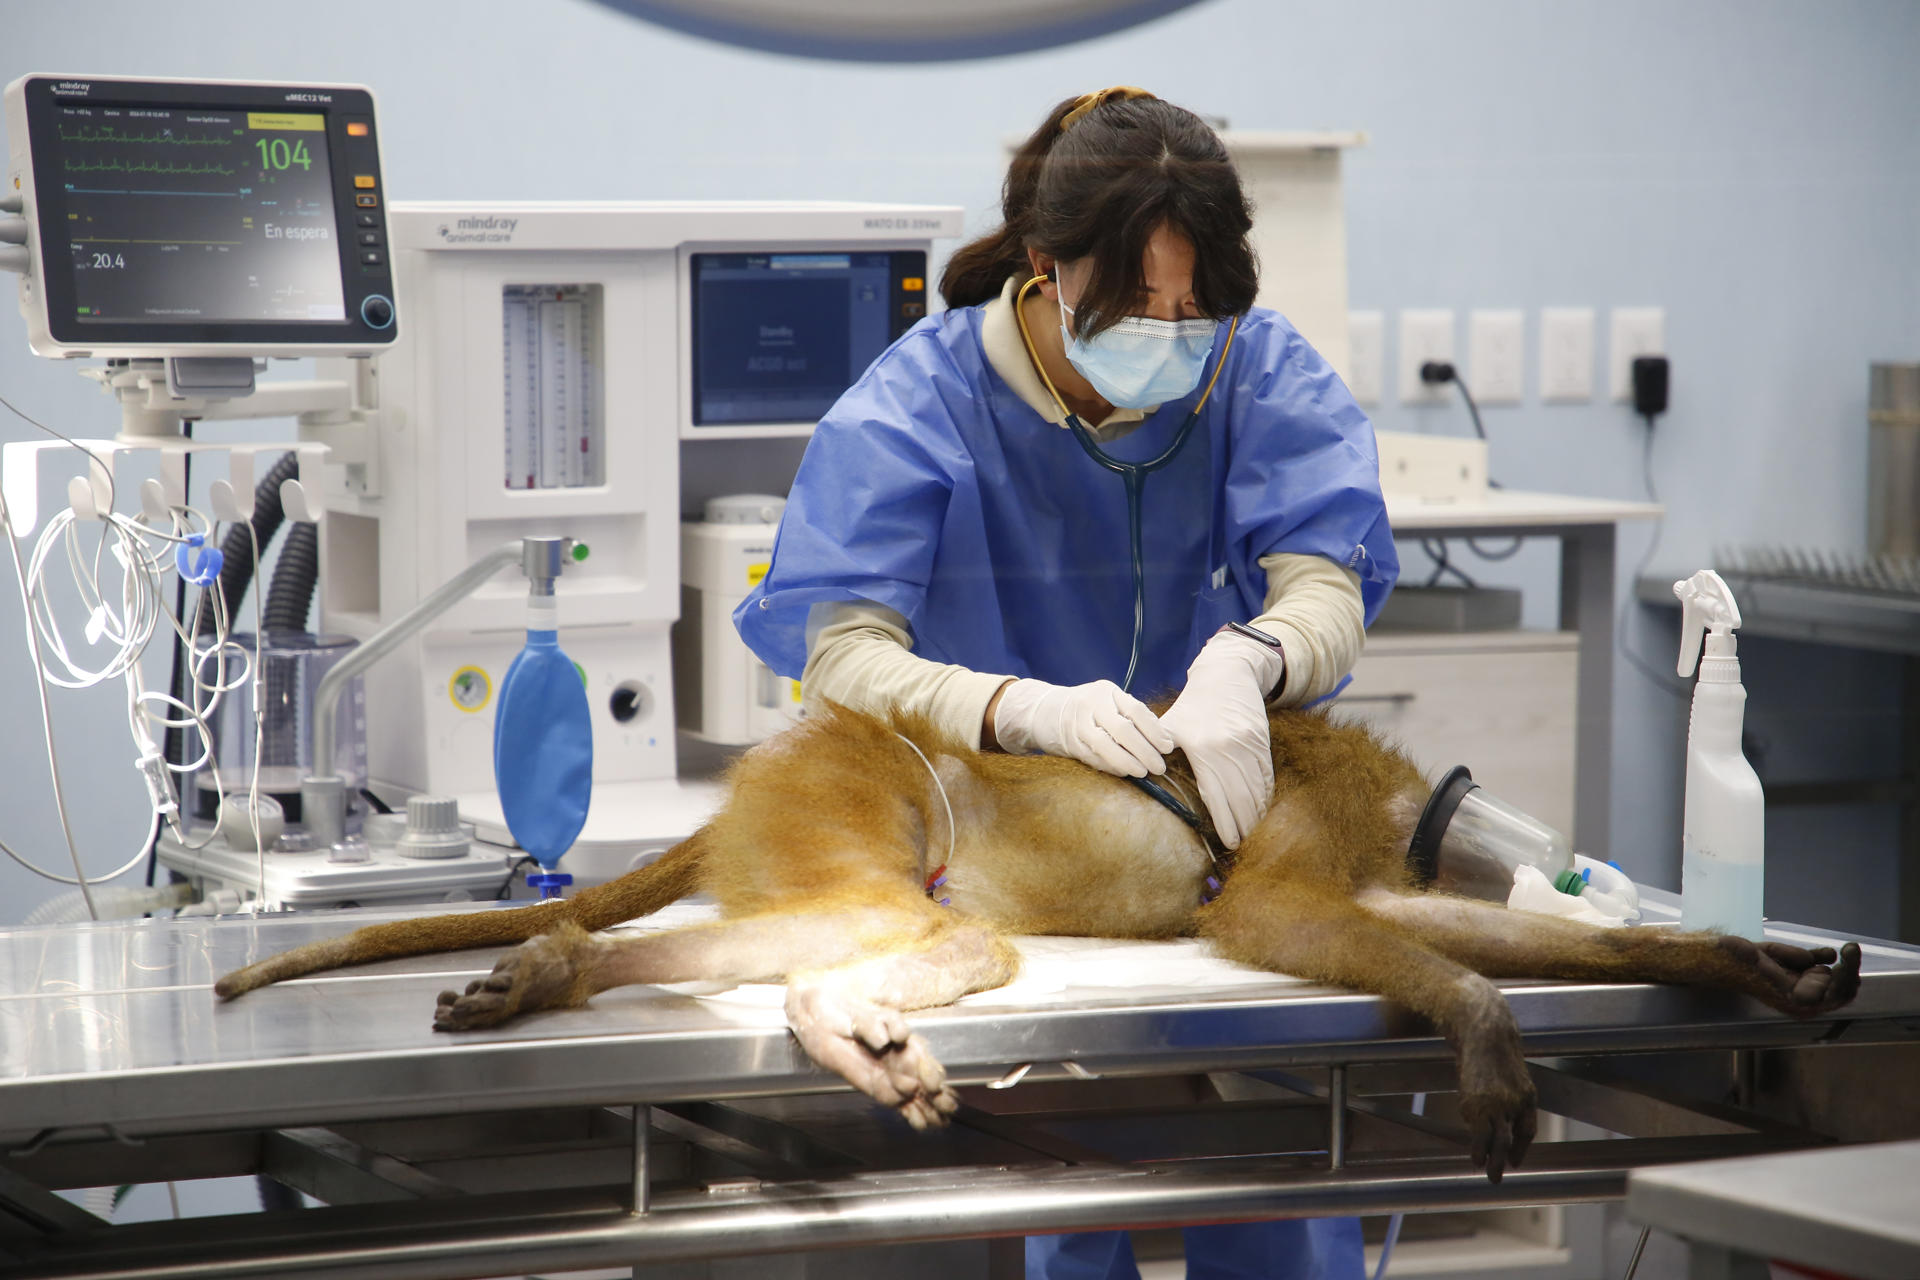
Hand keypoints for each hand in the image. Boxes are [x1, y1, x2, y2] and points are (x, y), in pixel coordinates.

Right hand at [991, 678, 1173, 776]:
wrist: (1042, 711)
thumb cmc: (1086, 708)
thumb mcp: (1107, 700)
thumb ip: (1130, 714)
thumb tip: (1162, 739)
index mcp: (1107, 692)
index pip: (1136, 710)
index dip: (1155, 730)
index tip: (1168, 747)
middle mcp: (1091, 705)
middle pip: (1123, 730)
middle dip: (1145, 751)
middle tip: (1159, 767)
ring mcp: (1078, 724)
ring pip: (1107, 746)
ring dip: (1128, 763)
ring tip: (1143, 772)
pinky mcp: (1070, 742)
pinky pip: (1094, 758)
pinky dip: (1112, 767)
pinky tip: (1124, 772)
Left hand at [1159, 631, 1283, 846]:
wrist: (1226, 675)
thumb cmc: (1191, 705)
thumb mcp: (1169, 725)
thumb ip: (1156, 751)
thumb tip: (1140, 776)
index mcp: (1204, 749)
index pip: (1217, 795)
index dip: (1225, 822)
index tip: (1228, 842)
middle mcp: (1230, 749)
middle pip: (1241, 797)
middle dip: (1243, 826)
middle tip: (1242, 846)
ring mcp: (1250, 745)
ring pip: (1256, 789)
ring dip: (1257, 815)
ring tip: (1253, 835)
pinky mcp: (1263, 741)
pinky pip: (1266, 776)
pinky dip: (1265, 796)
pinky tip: (1262, 811)